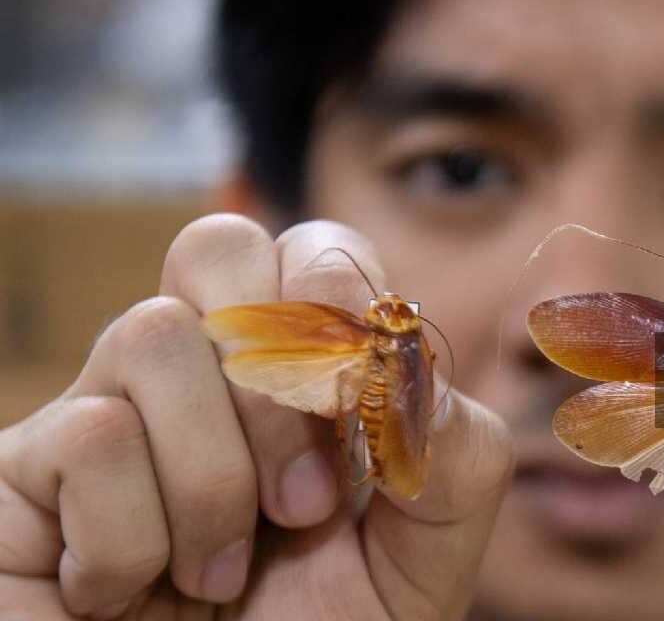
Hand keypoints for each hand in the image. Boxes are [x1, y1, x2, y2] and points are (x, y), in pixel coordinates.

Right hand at [0, 214, 512, 619]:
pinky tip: (130, 591)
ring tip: (220, 573)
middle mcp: (200, 377)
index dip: (341, 305)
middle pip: (217, 244)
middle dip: (275, 376)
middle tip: (303, 502)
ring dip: (212, 480)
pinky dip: (134, 538)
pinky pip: (88, 436)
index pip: (314, 251)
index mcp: (298, 377)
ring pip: (151, 334)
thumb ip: (454, 454)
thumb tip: (408, 355)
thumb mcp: (421, 558)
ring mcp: (108, 412)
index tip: (362, 421)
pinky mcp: (27, 471)